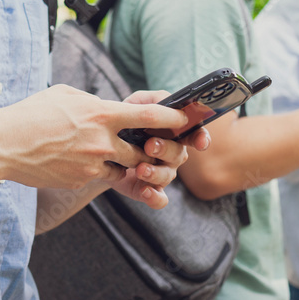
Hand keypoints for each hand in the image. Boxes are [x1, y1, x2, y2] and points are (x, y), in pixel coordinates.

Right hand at [0, 85, 202, 202]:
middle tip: (148, 145)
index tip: (184, 118)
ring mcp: (92, 164)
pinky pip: (98, 176)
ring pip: (122, 166)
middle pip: (142, 150)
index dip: (172, 118)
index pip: (149, 115)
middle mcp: (102, 141)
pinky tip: (74, 160)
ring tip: (103, 151)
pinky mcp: (81, 180)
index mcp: (102, 114)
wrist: (4, 144)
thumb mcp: (65, 95)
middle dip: (148, 150)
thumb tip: (106, 106)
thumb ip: (92, 102)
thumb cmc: (32, 113)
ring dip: (121, 161)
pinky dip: (95, 169)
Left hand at [109, 90, 210, 208]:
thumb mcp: (136, 104)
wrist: (97, 145)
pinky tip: (145, 190)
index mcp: (173, 133)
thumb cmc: (123, 121)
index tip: (200, 142)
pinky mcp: (147, 190)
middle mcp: (172, 155)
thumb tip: (171, 104)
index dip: (201, 138)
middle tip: (149, 145)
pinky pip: (159, 199)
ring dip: (156, 172)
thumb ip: (154, 100)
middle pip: (179, 154)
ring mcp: (161, 173)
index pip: (195, 135)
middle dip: (166, 149)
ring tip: (140, 168)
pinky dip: (154, 197)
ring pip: (168, 176)